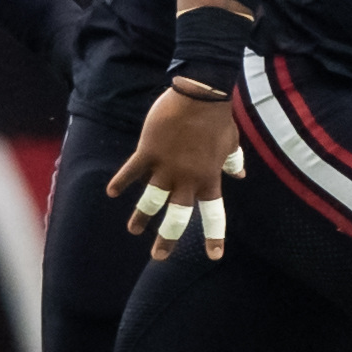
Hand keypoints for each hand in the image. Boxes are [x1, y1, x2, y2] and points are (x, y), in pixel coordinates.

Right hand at [107, 84, 243, 261]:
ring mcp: (165, 167)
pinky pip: (131, 172)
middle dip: (167, 238)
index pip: (213, 214)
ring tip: (134, 230)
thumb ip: (233, 161)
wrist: (200, 95)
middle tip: (159, 256)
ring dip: (141, 217)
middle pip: (176, 217)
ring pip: (150, 201)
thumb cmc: (217, 117)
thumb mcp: (231, 142)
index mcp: (209, 178)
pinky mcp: (147, 152)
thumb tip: (240, 173)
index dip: (214, 236)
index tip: (214, 256)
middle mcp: (186, 179)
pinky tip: (112, 192)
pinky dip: (120, 182)